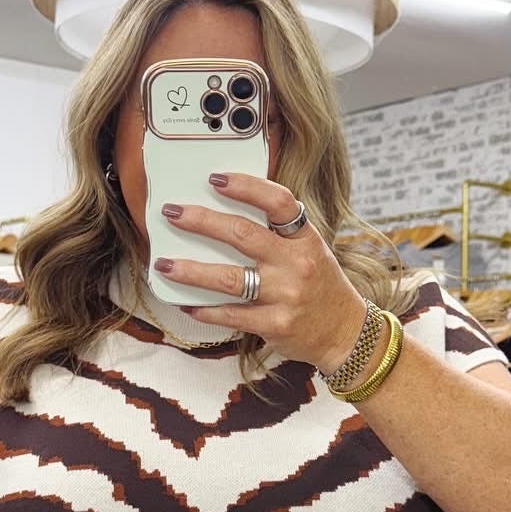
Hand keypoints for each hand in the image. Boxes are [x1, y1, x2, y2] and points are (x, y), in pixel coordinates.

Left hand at [154, 174, 370, 372]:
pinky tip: (187, 304)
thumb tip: (224, 214)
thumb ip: (278, 234)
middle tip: (172, 213)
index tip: (215, 178)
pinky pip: (232, 315)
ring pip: (230, 279)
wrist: (345, 333)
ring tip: (164, 264)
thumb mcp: (310, 251)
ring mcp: (286, 296)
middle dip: (201, 221)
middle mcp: (297, 264)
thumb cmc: (320, 286)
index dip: (246, 186)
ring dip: (191, 270)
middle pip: (242, 235)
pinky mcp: (276, 325)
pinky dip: (205, 310)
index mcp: (305, 239)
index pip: (278, 202)